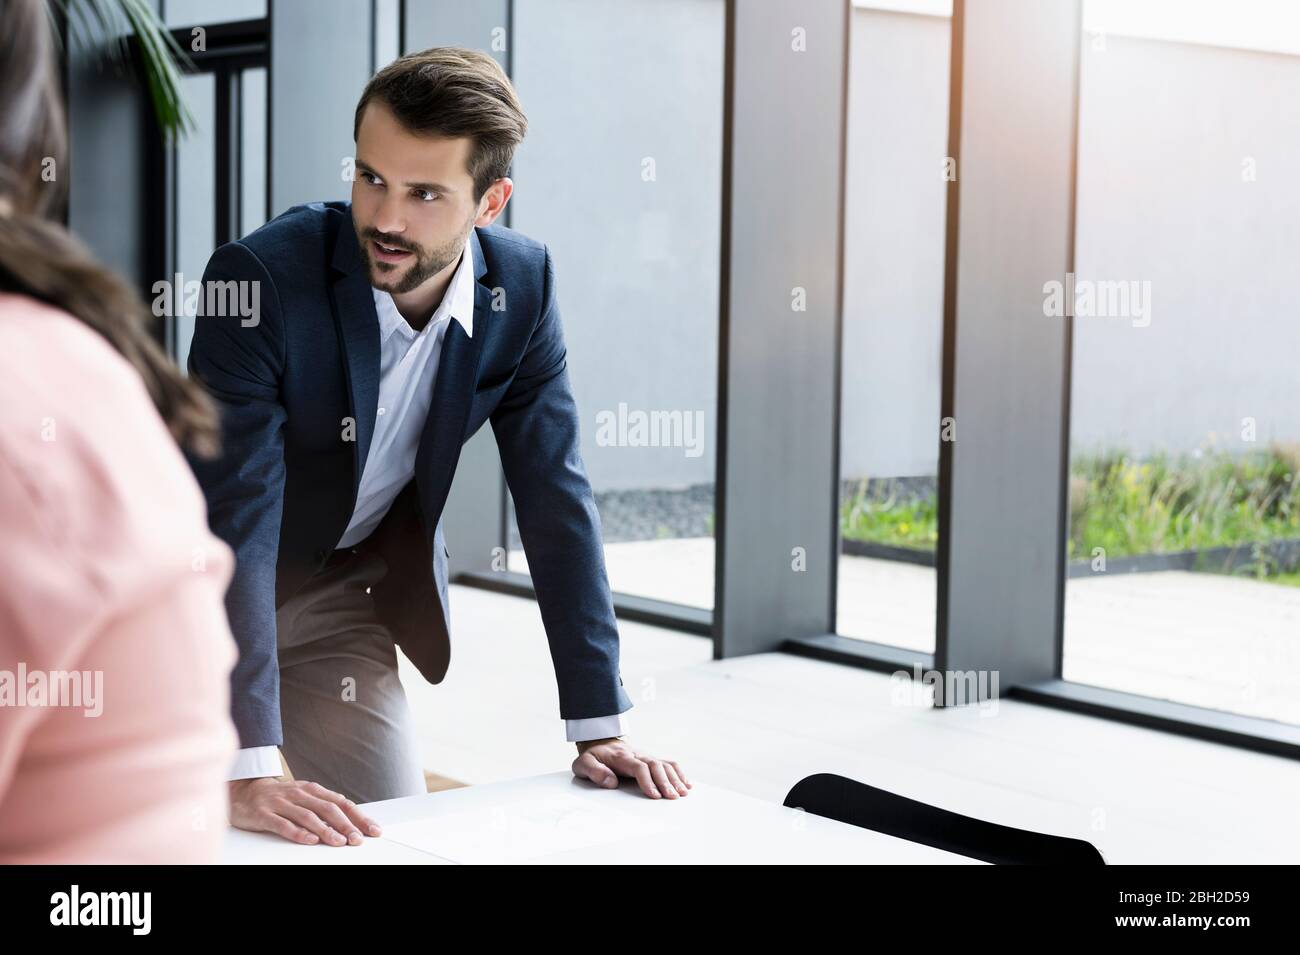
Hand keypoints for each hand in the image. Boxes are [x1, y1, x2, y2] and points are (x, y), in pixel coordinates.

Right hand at [228, 777, 382, 845]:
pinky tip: (309, 840)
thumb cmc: (280, 797)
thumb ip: (324, 808)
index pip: (341, 803)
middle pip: (328, 809)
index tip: (373, 830)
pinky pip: (283, 824)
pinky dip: (298, 832)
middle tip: (357, 839)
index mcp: (313, 790)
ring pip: (308, 816)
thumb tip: (351, 824)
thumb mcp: (304, 798)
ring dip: (326, 830)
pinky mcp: (264, 814)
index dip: (358, 817)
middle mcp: (299, 794)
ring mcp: (282, 803)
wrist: (244, 791)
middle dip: (346, 825)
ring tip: (338, 842)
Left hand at [572, 737, 691, 798]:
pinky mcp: (650, 759)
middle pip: (656, 765)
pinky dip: (679, 773)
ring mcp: (645, 756)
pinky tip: (686, 784)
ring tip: (682, 793)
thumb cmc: (593, 756)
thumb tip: (611, 781)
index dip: (648, 781)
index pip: (639, 767)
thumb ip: (594, 771)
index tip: (654, 795)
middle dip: (665, 782)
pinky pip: (668, 763)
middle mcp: (637, 755)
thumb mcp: (583, 763)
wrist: (600, 741)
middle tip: (672, 797)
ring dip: (675, 778)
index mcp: (622, 757)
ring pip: (664, 764)